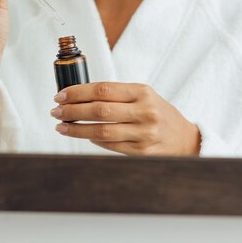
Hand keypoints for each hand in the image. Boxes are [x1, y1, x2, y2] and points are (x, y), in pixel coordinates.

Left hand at [50, 82, 200, 154]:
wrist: (185, 139)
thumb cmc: (158, 113)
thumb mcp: (144, 96)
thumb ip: (116, 94)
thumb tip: (78, 96)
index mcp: (143, 92)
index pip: (102, 89)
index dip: (77, 93)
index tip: (60, 96)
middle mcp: (144, 112)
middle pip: (99, 110)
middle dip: (72, 111)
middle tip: (56, 111)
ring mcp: (144, 134)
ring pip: (101, 132)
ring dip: (76, 130)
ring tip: (61, 126)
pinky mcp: (141, 153)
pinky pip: (109, 146)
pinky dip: (92, 140)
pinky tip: (83, 136)